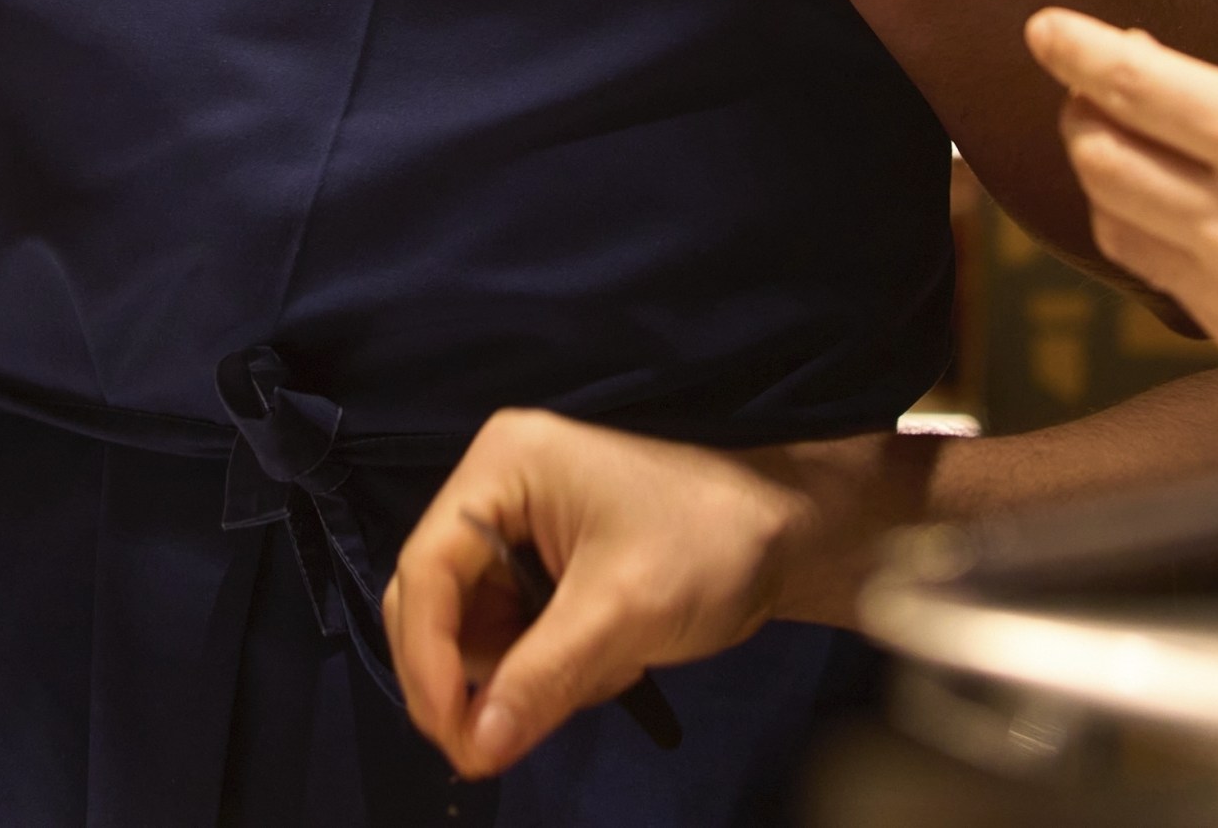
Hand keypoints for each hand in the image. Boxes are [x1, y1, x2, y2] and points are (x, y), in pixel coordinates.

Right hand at [386, 410, 851, 778]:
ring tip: (604, 669)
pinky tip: (611, 661)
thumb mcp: (622, 610)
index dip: (427, 659)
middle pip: (435, 602)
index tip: (453, 736)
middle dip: (469, 677)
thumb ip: (540, 677)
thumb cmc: (710, 543)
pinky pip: (513, 639)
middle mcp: (494, 491)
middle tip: (490, 750)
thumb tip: (475, 747)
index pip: (427, 569)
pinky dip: (548, 669)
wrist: (790, 532)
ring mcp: (518, 530)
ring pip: (473, 632)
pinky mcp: (544, 567)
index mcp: (501, 467)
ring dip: (522, 675)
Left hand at [1027, 9, 1217, 432]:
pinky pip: (1171, 288)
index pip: (1135, 86)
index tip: (1045, 28)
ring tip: (1137, 155)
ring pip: (1119, 229)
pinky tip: (1190, 225)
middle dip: (1087, 115)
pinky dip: (1161, 246)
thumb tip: (1186, 97)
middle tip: (1099, 92)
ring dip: (1112, 183)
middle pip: (1102, 160)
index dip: (1078, 50)